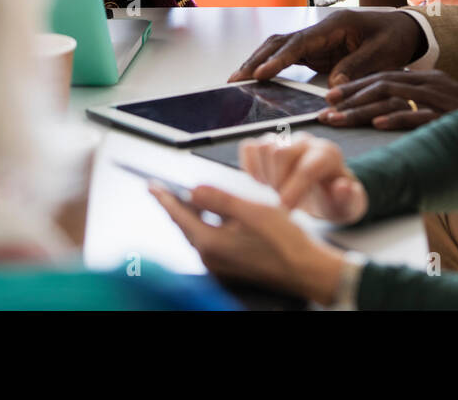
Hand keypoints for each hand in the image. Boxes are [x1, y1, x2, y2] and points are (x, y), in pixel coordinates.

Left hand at [150, 183, 348, 305]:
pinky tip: (215, 217)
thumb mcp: (252, 209)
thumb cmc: (284, 241)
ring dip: (192, 216)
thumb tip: (195, 189)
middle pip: (185, 226)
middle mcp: (210, 257)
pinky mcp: (231, 267)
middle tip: (165, 190)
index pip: (179, 215)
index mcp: (211, 242)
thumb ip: (220, 198)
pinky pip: (209, 242)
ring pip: (197, 234)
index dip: (165, 197)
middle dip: (175, 206)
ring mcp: (220, 265)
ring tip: (190, 198)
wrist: (306, 270)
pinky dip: (206, 226)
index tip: (151, 186)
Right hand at [227, 10, 426, 84]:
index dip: (278, 59)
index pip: (299, 43)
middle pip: (280, 41)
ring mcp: (317, 39)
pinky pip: (289, 56)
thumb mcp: (381, 54)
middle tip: (236, 79)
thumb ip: (356, 68)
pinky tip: (259, 78)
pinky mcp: (317, 51)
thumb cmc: (395, 38)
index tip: (260, 73)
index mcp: (334, 25)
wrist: (404, 29)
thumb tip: (332, 87)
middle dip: (257, 58)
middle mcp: (320, 29)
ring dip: (260, 61)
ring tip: (239, 79)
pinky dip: (272, 65)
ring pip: (280, 47)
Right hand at [238, 131, 367, 223]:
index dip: (294, 189)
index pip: (307, 166)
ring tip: (275, 191)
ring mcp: (285, 140)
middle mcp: (306, 141)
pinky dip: (250, 167)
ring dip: (264, 174)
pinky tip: (262, 183)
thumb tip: (342, 187)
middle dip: (278, 182)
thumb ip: (348, 199)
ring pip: (265, 146)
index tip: (285, 209)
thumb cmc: (333, 200)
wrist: (323, 193)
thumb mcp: (347, 207)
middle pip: (281, 152)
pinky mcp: (267, 143)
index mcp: (327, 154)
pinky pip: (249, 147)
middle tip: (281, 202)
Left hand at [319, 69, 457, 129]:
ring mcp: (441, 99)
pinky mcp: (449, 117)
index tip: (331, 97)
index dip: (355, 86)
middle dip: (351, 96)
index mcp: (427, 78)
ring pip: (393, 98)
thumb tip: (380, 112)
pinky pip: (419, 116)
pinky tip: (378, 125)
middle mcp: (432, 84)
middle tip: (326, 109)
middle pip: (383, 84)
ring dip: (362, 109)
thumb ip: (412, 104)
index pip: (384, 77)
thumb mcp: (437, 106)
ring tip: (339, 118)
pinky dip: (397, 119)